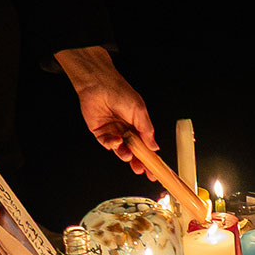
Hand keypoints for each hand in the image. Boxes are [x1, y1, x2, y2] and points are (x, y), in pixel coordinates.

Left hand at [56, 47, 156, 173]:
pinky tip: (116, 140)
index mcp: (138, 125)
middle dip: (138, 162)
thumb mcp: (139, 111)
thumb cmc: (120, 91)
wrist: (98, 84)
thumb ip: (147, 131)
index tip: (156, 169)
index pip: (146, 145)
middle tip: (142, 170)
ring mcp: (113, 132)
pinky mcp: (100, 132)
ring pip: (121, 149)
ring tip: (129, 155)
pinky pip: (107, 143)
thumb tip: (155, 147)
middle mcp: (126, 129)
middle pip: (134, 151)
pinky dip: (112, 145)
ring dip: (125, 155)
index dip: (151, 157)